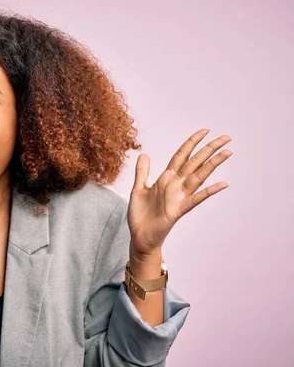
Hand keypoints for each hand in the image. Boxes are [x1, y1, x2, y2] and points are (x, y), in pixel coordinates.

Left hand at [128, 128, 231, 259]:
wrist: (139, 236)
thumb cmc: (140, 215)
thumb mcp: (138, 189)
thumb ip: (142, 172)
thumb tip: (144, 153)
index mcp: (165, 178)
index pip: (181, 156)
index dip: (191, 143)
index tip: (204, 131)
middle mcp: (175, 185)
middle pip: (195, 162)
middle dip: (209, 149)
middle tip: (226, 137)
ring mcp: (179, 197)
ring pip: (199, 176)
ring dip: (213, 164)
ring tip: (227, 152)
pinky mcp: (179, 210)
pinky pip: (196, 199)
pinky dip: (209, 191)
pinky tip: (223, 184)